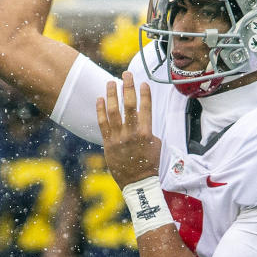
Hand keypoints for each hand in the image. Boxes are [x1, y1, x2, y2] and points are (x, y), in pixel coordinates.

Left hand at [96, 71, 160, 187]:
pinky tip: (100, 98)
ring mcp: (119, 138)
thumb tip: (143, 120)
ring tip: (111, 82)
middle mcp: (132, 133)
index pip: (146, 108)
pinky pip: (102, 123)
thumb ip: (149, 130)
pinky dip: (100, 110)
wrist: (137, 182)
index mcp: (146, 133)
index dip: (145, 94)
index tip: (144, 83)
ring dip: (112, 94)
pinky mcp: (108, 143)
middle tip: (127, 74)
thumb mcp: (156, 145)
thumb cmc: (149, 164)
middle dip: (128, 87)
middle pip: (130, 105)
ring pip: (114, 111)